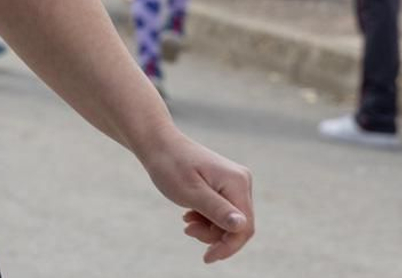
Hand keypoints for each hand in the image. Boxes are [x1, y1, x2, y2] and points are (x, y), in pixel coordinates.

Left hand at [139, 131, 254, 263]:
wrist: (157, 143)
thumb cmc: (169, 165)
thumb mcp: (190, 192)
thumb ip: (216, 210)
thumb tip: (241, 226)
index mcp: (236, 182)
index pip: (243, 226)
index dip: (228, 246)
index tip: (207, 258)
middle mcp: (241, 181)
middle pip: (237, 224)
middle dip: (214, 235)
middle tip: (188, 230)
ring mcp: (233, 182)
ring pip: (229, 220)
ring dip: (208, 227)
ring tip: (187, 222)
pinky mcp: (224, 184)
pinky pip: (222, 210)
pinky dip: (206, 217)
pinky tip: (189, 214)